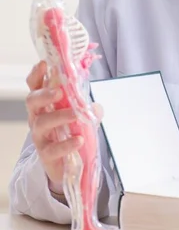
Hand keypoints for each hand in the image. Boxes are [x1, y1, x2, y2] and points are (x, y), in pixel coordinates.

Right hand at [25, 61, 102, 190]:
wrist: (65, 164)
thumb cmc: (68, 133)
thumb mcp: (78, 116)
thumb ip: (85, 108)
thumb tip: (95, 106)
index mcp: (44, 105)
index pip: (35, 86)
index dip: (37, 74)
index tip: (44, 64)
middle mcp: (38, 118)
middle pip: (32, 101)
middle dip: (44, 94)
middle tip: (58, 92)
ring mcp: (40, 136)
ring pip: (42, 123)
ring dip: (59, 116)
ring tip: (75, 115)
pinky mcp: (46, 154)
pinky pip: (53, 149)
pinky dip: (66, 144)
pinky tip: (78, 140)